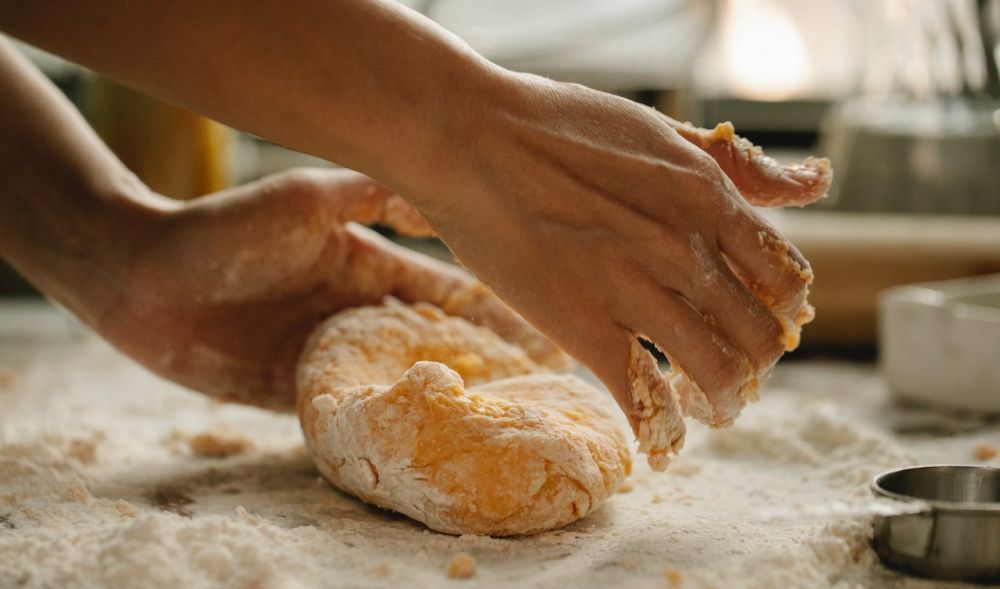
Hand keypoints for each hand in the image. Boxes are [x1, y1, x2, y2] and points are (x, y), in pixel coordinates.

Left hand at [98, 168, 565, 409]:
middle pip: (434, 342)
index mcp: (367, 266)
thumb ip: (372, 192)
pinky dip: (387, 425)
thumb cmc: (226, 228)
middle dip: (486, 359)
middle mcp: (356, 312)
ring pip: (400, 380)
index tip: (546, 323)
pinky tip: (424, 442)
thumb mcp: (306, 198)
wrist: (142, 278)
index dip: (495, 307)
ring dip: (443, 397)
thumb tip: (444, 191)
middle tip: (544, 381)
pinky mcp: (294, 393)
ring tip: (500, 418)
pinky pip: (352, 413)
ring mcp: (328, 355)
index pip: (446, 291)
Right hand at [407, 72, 829, 430]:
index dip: (781, 311)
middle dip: (757, 364)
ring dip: (721, 403)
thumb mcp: (662, 132)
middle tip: (736, 372)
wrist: (472, 138)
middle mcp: (686, 250)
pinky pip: (641, 399)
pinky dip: (659, 430)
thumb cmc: (557, 125)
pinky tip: (658, 440)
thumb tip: (816, 183)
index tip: (762, 321)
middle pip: (760, 336)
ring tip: (707, 410)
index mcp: (709, 198)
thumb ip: (739, 165)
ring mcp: (636, 292)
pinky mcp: (584, 328)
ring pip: (715, 374)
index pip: (786, 280)